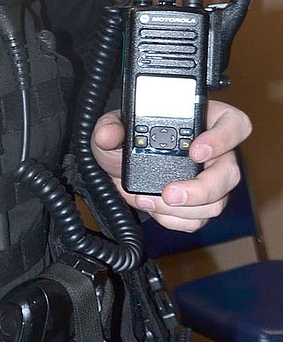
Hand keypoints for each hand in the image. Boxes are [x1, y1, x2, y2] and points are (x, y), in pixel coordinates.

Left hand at [92, 99, 251, 231]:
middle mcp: (215, 152)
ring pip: (217, 202)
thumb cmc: (128, 139)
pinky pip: (200, 220)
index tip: (194, 151)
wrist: (121, 167)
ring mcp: (211, 181)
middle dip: (201, 189)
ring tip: (148, 200)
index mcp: (204, 121)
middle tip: (170, 193)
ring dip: (183, 209)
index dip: (222, 139)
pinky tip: (155, 210)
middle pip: (230, 173)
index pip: (233, 124)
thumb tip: (108, 134)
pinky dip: (175, 220)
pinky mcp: (200, 205)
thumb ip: (110, 126)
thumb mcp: (115, 126)